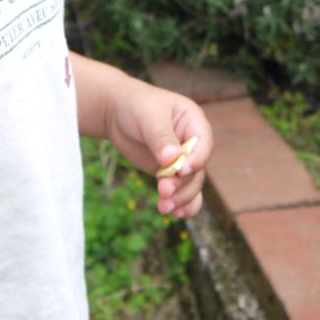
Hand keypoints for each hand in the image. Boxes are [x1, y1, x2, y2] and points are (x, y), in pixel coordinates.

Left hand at [105, 77, 211, 218]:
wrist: (116, 111)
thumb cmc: (135, 105)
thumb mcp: (148, 116)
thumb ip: (160, 137)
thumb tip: (172, 158)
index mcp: (193, 122)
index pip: (203, 145)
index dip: (195, 160)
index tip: (180, 170)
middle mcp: (192, 143)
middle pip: (197, 170)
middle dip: (182, 184)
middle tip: (163, 190)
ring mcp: (181, 160)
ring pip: (190, 185)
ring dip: (180, 198)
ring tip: (163, 207)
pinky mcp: (170, 173)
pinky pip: (182, 192)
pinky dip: (182, 204)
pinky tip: (175, 214)